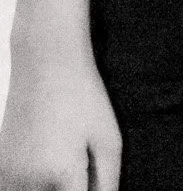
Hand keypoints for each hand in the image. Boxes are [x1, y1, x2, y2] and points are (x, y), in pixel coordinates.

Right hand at [0, 52, 121, 190]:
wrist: (45, 65)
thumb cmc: (83, 98)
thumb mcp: (108, 139)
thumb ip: (107, 182)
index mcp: (60, 175)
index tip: (94, 184)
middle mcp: (27, 182)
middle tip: (82, 166)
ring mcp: (7, 176)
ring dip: (53, 189)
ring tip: (67, 160)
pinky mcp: (0, 169)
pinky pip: (18, 189)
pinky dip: (35, 186)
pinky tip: (50, 163)